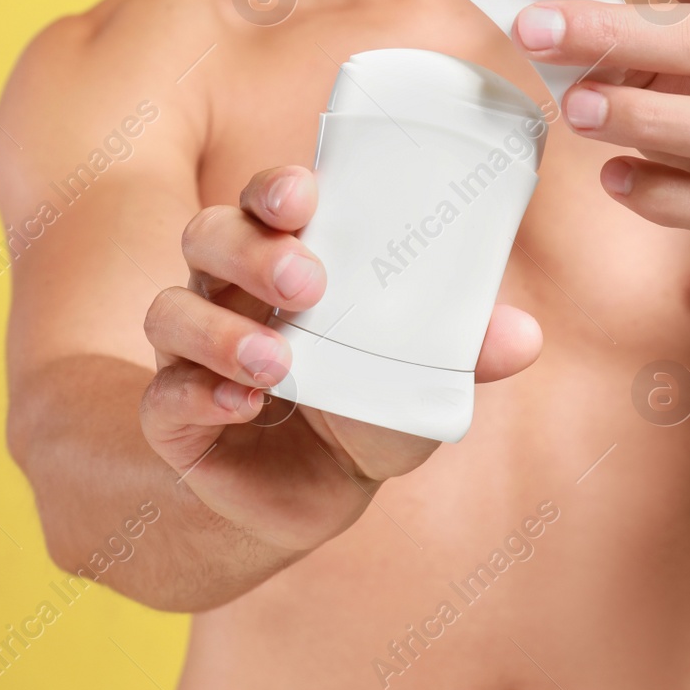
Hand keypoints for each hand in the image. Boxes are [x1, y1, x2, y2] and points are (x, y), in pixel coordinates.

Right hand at [140, 165, 541, 550]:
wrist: (307, 500)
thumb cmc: (362, 409)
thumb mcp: (418, 382)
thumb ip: (463, 354)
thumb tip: (524, 335)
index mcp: (281, 261)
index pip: (264, 202)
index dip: (274, 189)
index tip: (305, 194)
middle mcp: (226, 292)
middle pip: (207, 237)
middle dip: (250, 249)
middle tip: (307, 279)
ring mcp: (191, 352)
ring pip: (171, 310)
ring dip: (222, 331)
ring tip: (280, 362)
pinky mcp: (172, 416)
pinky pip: (164, 395)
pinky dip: (200, 394)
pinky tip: (240, 404)